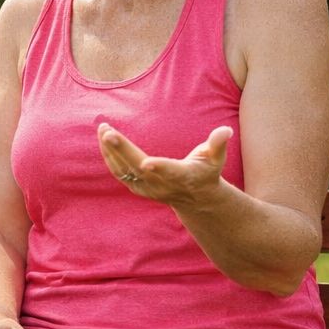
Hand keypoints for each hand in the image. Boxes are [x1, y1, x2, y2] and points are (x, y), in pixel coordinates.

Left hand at [98, 122, 231, 208]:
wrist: (194, 198)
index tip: (146, 163)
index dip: (159, 168)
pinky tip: (103, 139)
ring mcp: (147, 188)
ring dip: (110, 151)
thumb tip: (226, 130)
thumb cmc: (206, 172)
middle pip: (138, 168)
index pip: (169, 172)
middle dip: (122, 151)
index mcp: (182, 176)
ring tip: (102, 129)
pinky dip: (109, 156)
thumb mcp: (216, 159)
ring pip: (123, 170)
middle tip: (108, 132)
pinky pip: (118, 172)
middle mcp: (161, 185)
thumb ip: (218, 144)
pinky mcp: (136, 188)